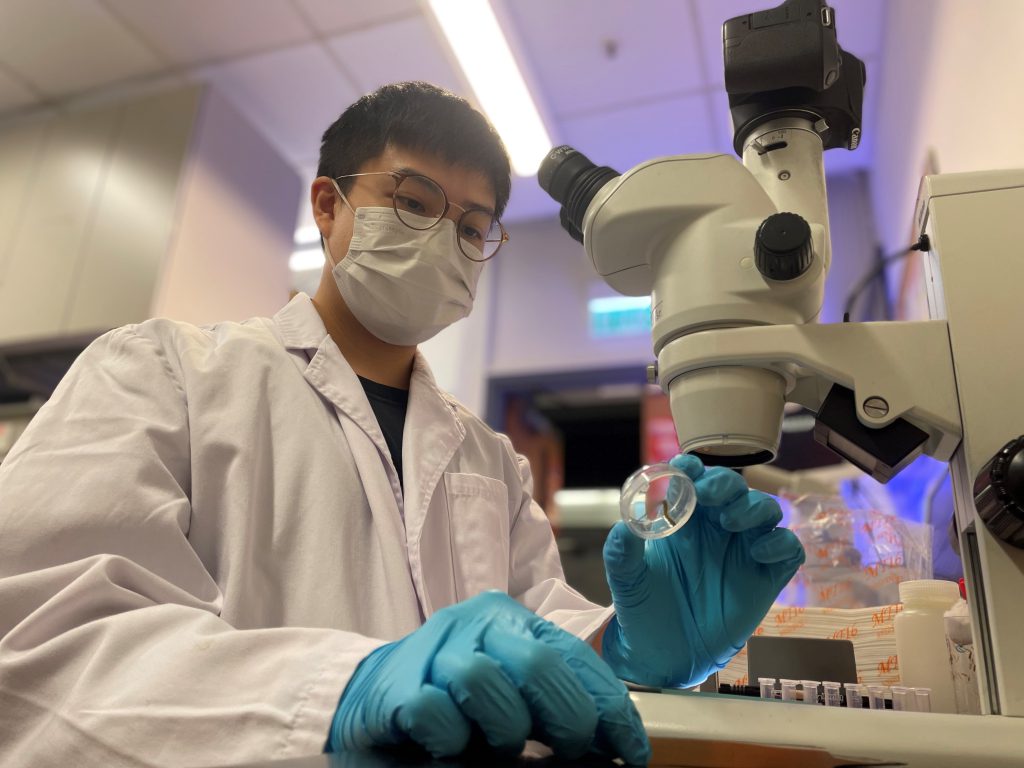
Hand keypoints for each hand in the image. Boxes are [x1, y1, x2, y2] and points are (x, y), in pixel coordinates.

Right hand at [328, 591, 649, 764]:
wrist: (369, 696)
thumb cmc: (454, 702)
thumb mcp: (512, 697)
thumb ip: (553, 709)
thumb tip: (613, 747)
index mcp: (511, 621)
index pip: (575, 657)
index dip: (611, 709)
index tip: (631, 753)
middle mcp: (474, 624)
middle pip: (538, 664)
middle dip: (567, 719)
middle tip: (569, 750)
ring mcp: (433, 650)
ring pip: (485, 684)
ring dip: (502, 729)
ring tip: (496, 743)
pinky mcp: (396, 685)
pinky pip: (434, 712)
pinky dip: (449, 739)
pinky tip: (448, 743)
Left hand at [602, 454, 804, 687]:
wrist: (664, 655)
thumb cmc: (645, 608)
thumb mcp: (626, 578)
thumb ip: (621, 550)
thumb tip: (624, 526)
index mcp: (685, 518)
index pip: (694, 480)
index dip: (692, 468)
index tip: (684, 468)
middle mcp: (717, 528)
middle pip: (733, 488)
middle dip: (724, 483)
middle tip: (708, 494)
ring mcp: (744, 550)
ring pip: (766, 510)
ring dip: (753, 507)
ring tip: (730, 522)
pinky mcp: (765, 576)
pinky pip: (787, 548)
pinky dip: (780, 543)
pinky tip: (758, 553)